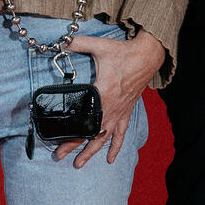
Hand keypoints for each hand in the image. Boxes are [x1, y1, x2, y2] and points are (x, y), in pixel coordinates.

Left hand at [54, 29, 164, 167]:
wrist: (147, 57)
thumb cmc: (123, 53)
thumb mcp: (99, 46)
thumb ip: (78, 43)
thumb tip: (60, 40)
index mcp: (102, 95)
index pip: (83, 120)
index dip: (69, 133)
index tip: (57, 142)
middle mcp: (110, 108)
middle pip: (89, 133)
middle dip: (73, 146)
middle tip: (59, 156)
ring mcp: (119, 113)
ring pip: (103, 138)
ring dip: (91, 152)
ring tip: (79, 164)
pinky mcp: (126, 112)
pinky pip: (121, 134)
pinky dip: (116, 147)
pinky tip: (109, 159)